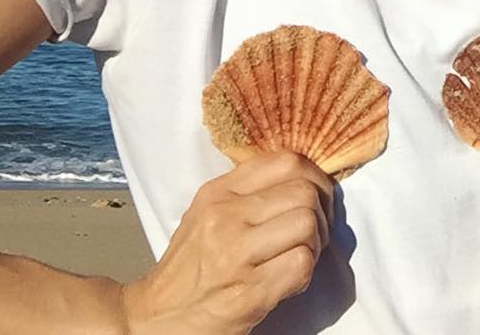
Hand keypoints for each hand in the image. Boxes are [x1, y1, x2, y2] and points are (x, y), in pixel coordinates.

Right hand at [119, 151, 334, 333]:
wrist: (158, 317)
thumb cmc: (188, 267)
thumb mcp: (206, 212)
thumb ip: (246, 191)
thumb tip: (299, 178)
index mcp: (218, 192)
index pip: (285, 161)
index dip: (314, 176)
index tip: (317, 194)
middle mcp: (226, 217)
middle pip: (304, 192)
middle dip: (321, 212)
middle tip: (316, 230)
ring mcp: (236, 255)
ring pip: (307, 224)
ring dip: (316, 243)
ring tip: (301, 254)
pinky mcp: (249, 293)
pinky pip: (301, 265)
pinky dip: (306, 272)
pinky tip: (290, 278)